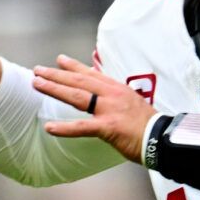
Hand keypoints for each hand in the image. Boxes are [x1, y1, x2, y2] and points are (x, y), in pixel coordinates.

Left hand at [33, 55, 157, 163]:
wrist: (162, 138)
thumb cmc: (147, 126)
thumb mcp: (132, 103)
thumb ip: (116, 97)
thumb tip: (103, 95)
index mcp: (117, 89)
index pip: (91, 74)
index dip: (73, 67)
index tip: (59, 60)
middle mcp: (112, 95)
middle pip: (79, 81)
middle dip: (56, 75)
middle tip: (37, 71)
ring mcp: (109, 110)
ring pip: (77, 96)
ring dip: (54, 89)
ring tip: (37, 84)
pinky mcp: (109, 127)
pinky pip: (82, 127)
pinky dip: (64, 128)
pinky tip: (49, 128)